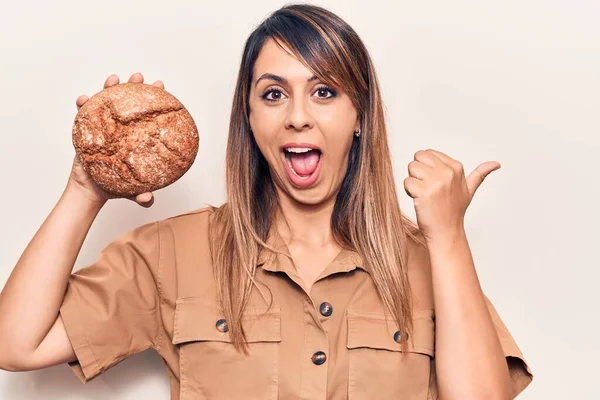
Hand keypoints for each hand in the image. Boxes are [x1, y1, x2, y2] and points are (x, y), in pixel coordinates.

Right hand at [67, 72, 164, 207]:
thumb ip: (141, 196)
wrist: (93, 190)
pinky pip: (83, 113)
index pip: (146, 113)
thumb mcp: (132, 190)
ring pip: (106, 101)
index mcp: (136, 136)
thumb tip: (147, 200)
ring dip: (108, 87)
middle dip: (133, 85)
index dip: (154, 98)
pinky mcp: (86, 129)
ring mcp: (103, 125)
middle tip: (139, 76)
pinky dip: (83, 104)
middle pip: (127, 101)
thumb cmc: (116, 186)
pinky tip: (83, 99)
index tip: (161, 85)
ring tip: (113, 78)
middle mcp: (121, 127)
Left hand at [403, 149, 500, 241]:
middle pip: (417, 158)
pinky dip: (409, 192)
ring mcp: (436, 182)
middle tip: (426, 188)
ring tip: (423, 194)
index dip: (426, 167)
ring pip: (411, 168)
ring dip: (413, 182)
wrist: (446, 231)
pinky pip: (407, 182)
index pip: (427, 153)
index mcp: (456, 168)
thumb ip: (480, 174)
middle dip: (417, 172)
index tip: (434, 182)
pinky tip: (419, 200)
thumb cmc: (454, 211)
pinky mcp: (424, 192)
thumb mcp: (469, 190)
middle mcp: (447, 172)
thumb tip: (496, 164)